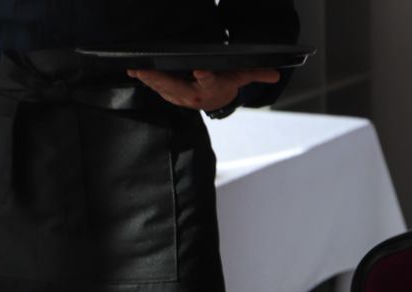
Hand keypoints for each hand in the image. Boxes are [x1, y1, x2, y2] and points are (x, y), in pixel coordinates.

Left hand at [126, 68, 279, 112]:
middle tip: (146, 71)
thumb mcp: (242, 77)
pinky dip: (147, 82)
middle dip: (161, 80)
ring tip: (136, 71)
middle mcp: (194, 96)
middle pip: (177, 87)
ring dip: (149, 81)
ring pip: (164, 89)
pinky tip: (136, 73)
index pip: (209, 81)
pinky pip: (159, 89)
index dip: (205, 76)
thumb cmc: (226, 84)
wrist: (217, 101)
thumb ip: (257, 74)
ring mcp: (181, 98)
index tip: (200, 70)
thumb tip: (275, 74)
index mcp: (211, 89)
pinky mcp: (172, 96)